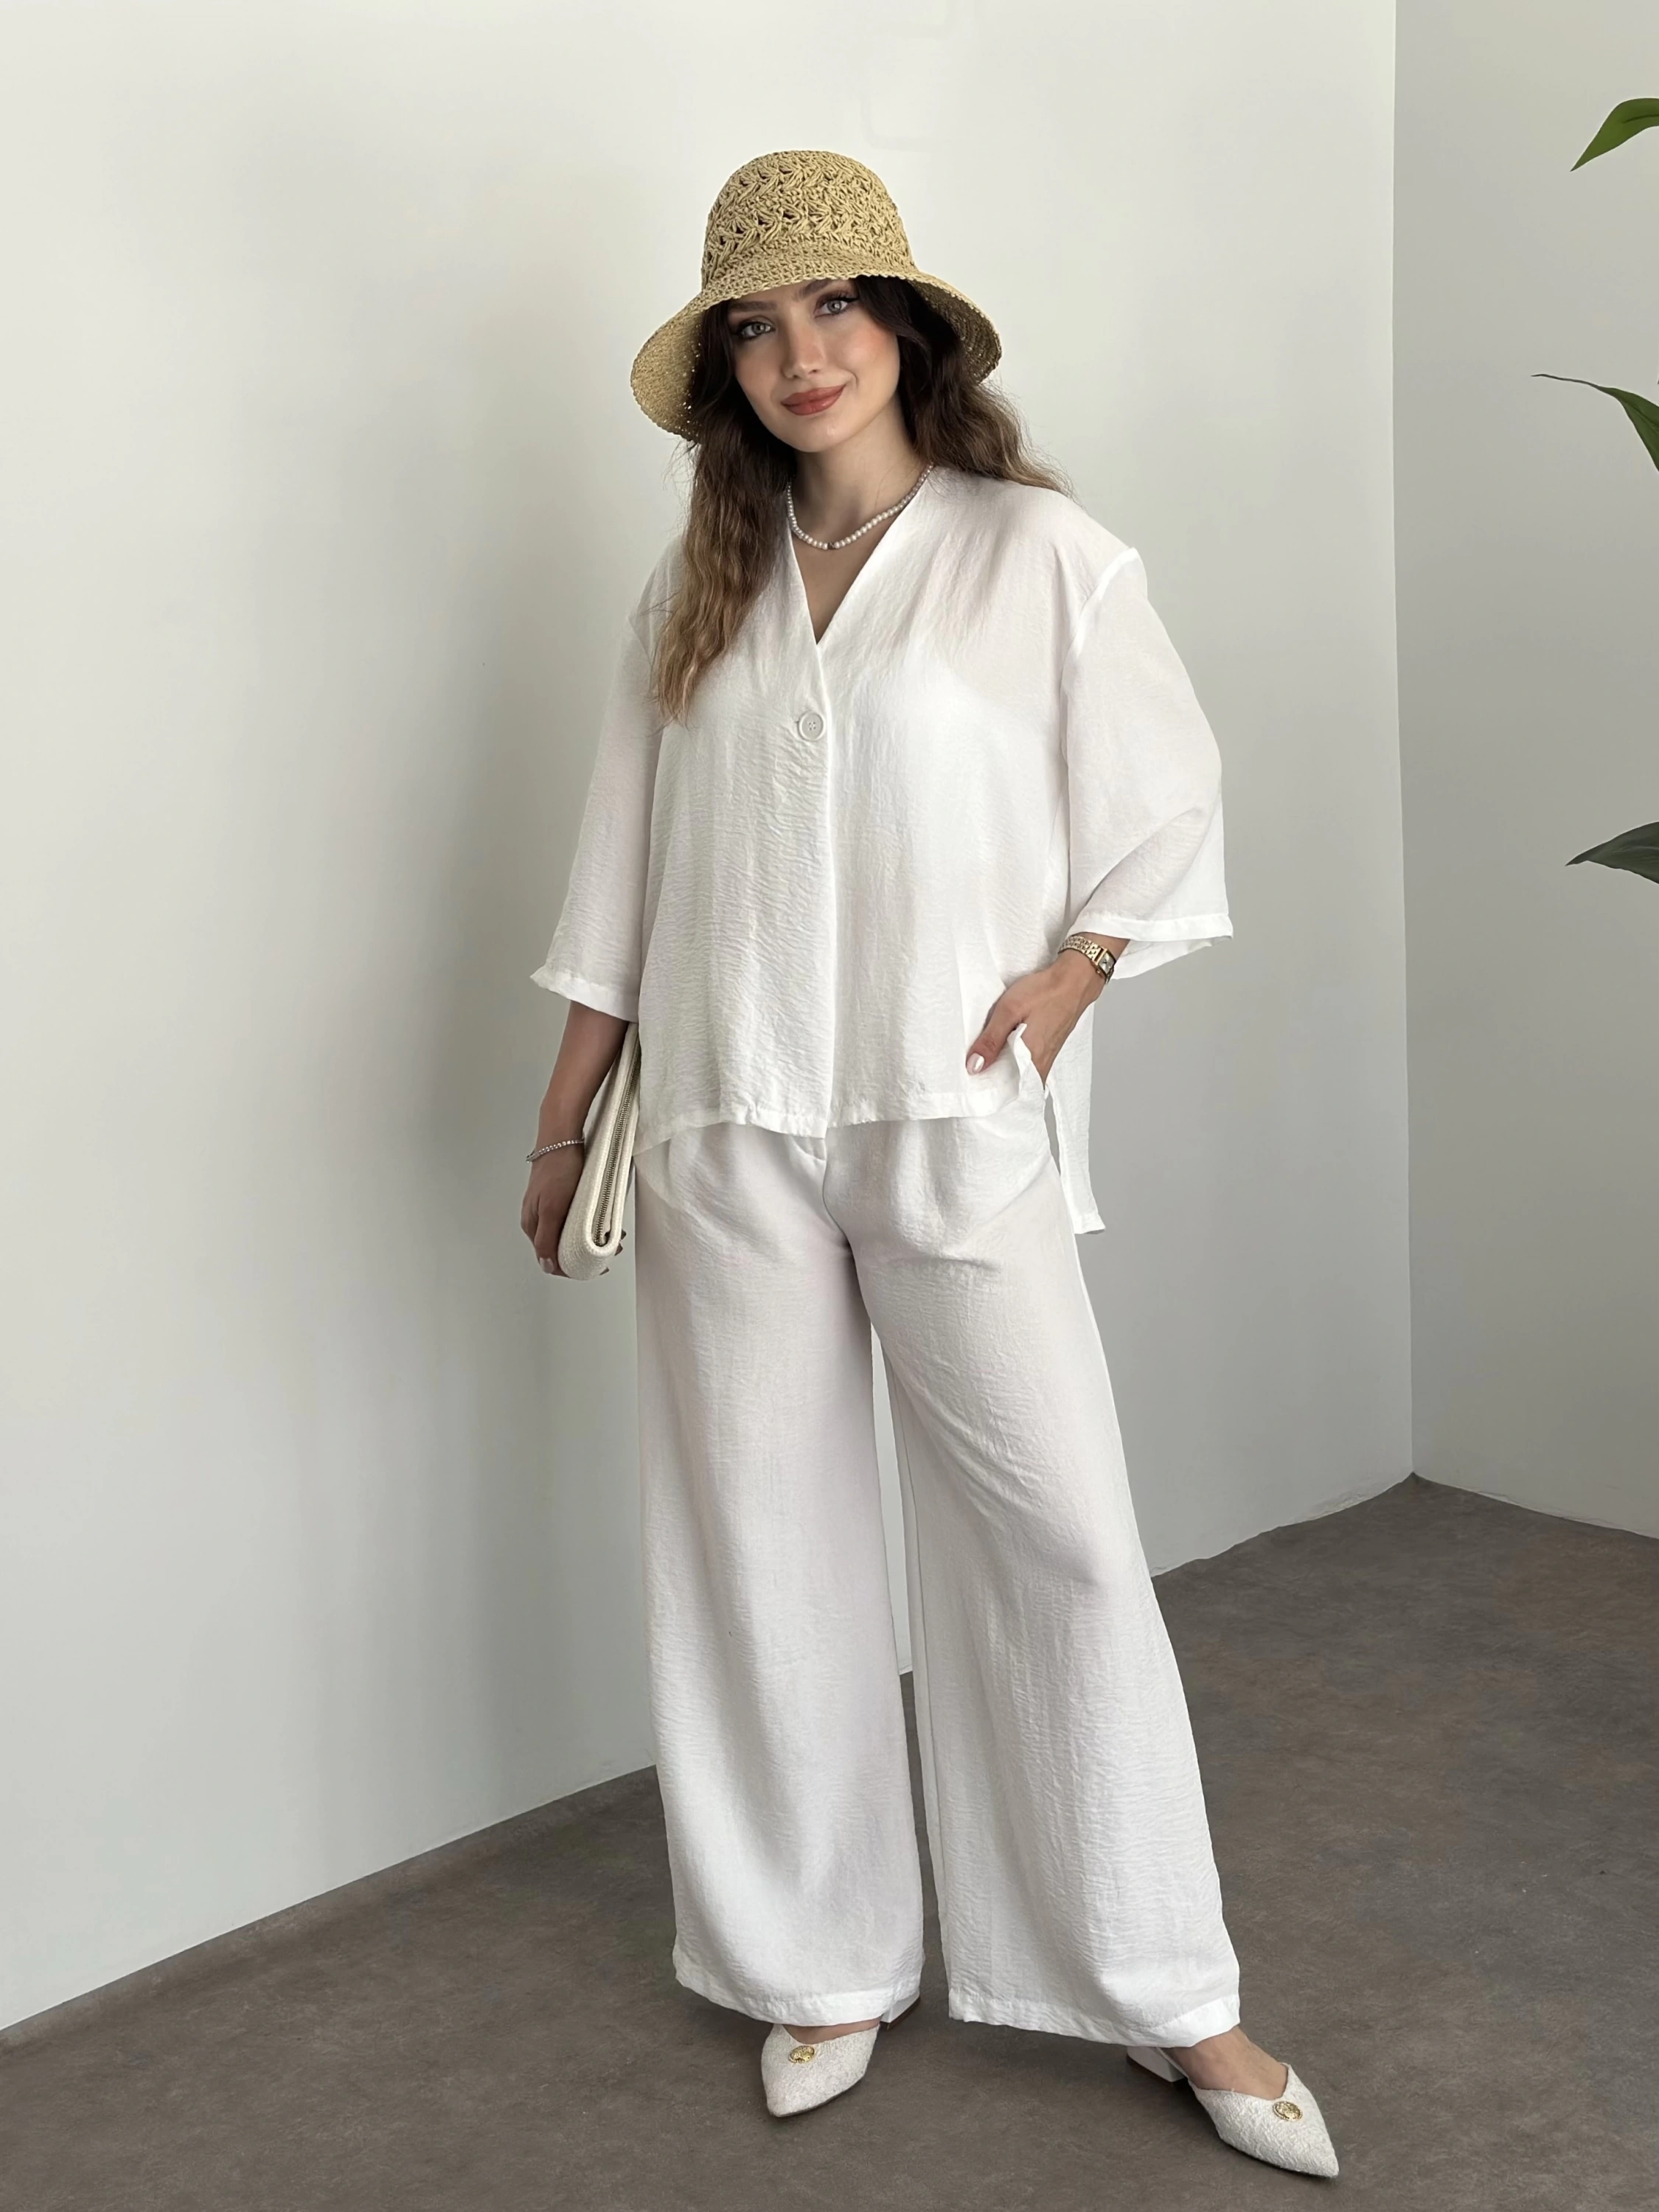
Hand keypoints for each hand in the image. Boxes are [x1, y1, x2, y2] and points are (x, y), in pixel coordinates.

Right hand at [521, 1147, 618, 1277]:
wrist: (562, 1139)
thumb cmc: (556, 1170)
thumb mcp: (552, 1209)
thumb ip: (547, 1239)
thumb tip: (546, 1265)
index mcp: (533, 1226)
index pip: (550, 1260)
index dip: (573, 1268)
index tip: (594, 1267)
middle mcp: (540, 1221)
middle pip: (562, 1248)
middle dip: (587, 1254)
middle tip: (609, 1251)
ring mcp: (551, 1210)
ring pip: (572, 1235)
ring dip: (592, 1240)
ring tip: (612, 1237)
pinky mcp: (562, 1200)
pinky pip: (577, 1220)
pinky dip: (591, 1225)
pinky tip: (605, 1222)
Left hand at [966, 951, 1105, 1085]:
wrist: (1074, 981)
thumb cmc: (1046, 992)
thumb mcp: (1008, 1011)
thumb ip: (991, 1040)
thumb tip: (975, 1066)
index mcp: (1031, 1059)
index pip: (1007, 1090)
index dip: (989, 1089)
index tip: (974, 1081)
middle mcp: (1042, 1063)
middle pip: (1014, 1084)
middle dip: (996, 1080)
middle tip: (979, 1070)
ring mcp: (1048, 1056)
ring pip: (1022, 1074)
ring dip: (1006, 1069)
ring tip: (991, 1059)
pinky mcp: (1050, 1047)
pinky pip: (1030, 1063)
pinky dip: (1017, 1060)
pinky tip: (1009, 1048)